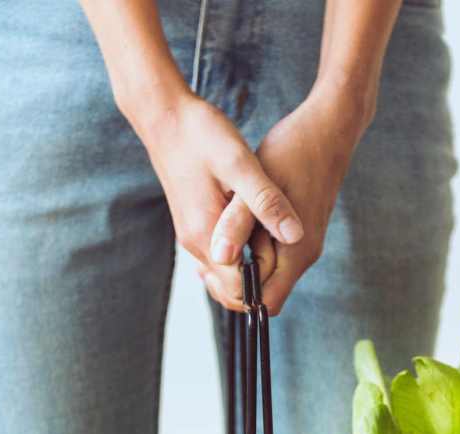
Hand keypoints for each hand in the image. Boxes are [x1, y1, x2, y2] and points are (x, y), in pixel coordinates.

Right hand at [128, 89, 303, 300]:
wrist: (164, 116)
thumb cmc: (201, 136)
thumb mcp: (241, 164)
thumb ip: (266, 202)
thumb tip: (295, 236)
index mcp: (207, 236)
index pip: (238, 291)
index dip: (265, 284)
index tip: (287, 261)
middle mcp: (196, 244)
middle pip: (229, 291)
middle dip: (259, 284)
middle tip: (285, 255)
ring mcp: (193, 236)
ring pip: (223, 276)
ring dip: (250, 269)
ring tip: (275, 243)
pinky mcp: (194, 225)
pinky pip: (218, 257)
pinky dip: (239, 256)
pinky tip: (257, 234)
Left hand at [205, 80, 374, 314]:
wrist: (329, 127)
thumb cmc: (294, 150)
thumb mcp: (258, 183)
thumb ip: (238, 223)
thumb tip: (220, 257)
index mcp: (296, 253)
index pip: (264, 303)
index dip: (235, 294)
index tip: (211, 267)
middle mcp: (303, 256)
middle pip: (263, 293)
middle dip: (234, 280)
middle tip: (210, 249)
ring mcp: (302, 246)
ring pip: (264, 274)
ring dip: (240, 262)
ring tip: (219, 234)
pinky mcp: (297, 233)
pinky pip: (269, 256)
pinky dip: (249, 247)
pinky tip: (232, 224)